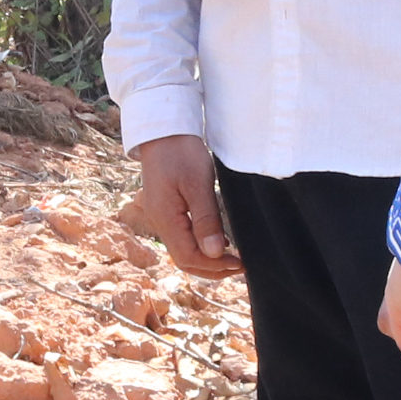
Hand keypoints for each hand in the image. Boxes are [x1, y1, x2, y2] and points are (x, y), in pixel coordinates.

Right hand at [125, 136, 243, 277]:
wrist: (163, 130)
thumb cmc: (181, 152)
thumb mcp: (198, 183)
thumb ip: (206, 220)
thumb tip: (214, 253)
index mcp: (165, 218)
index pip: (188, 257)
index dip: (215, 266)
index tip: (241, 263)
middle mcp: (159, 221)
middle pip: (184, 259)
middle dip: (212, 269)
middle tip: (241, 267)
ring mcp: (161, 216)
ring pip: (183, 250)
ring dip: (207, 259)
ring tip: (234, 259)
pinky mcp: (166, 209)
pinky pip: (183, 237)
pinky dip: (201, 245)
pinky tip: (219, 242)